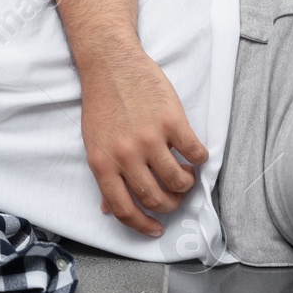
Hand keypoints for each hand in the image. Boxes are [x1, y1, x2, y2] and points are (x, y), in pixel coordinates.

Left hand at [80, 48, 209, 236]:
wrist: (111, 63)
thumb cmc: (101, 103)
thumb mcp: (93, 143)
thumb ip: (104, 175)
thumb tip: (109, 208)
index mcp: (102, 163)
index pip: (124, 209)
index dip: (142, 225)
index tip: (156, 228)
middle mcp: (125, 155)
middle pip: (155, 199)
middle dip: (170, 205)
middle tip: (175, 198)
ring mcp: (150, 138)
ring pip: (178, 181)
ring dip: (186, 184)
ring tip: (185, 174)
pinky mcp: (172, 121)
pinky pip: (195, 153)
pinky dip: (200, 160)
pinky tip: (194, 156)